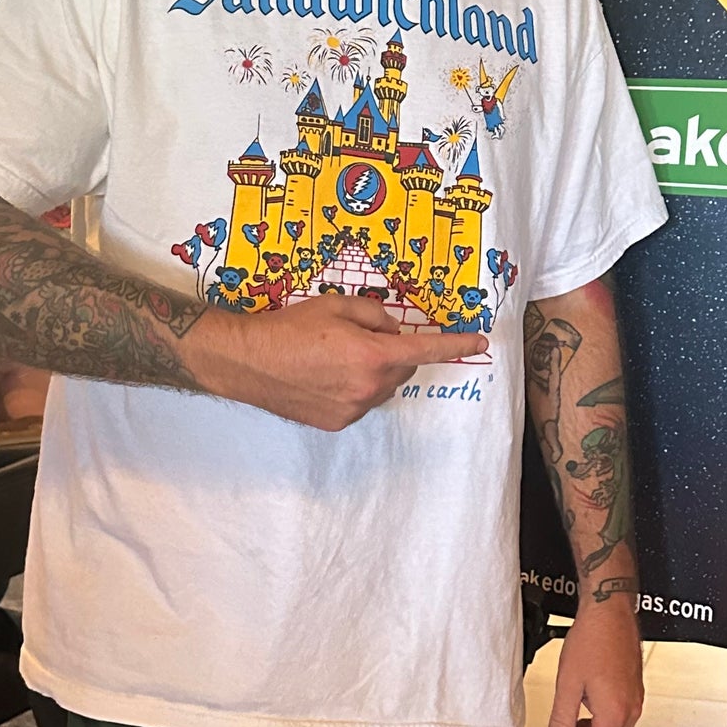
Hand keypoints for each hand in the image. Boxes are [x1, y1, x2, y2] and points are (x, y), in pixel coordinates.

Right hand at [185, 294, 486, 429]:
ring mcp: (353, 409)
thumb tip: (393, 329)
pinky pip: (361, 402)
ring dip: (373, 371)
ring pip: (382, 387)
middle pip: (403, 368)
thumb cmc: (289, 327)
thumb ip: (375, 314)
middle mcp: (368, 387)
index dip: (455, 345)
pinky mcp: (337, 423)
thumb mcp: (337, 304)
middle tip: (361, 336)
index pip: (426, 351)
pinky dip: (354, 388)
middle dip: (394, 352)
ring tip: (335, 356)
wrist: (247, 361)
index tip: (478, 341)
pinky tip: (325, 375)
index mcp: (373, 355)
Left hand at [545, 594, 643, 726]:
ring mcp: (634, 698)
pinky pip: (619, 719)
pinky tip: (584, 715)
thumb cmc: (593, 639)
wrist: (609, 611)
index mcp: (614, 713)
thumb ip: (561, 722)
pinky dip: (600, 726)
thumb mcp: (567, 685)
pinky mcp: (633, 688)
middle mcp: (630, 709)